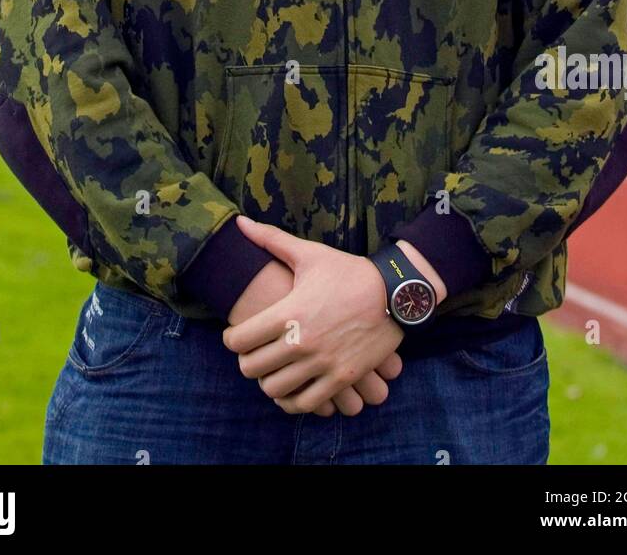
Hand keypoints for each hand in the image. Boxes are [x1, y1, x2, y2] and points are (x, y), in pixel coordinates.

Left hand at [222, 216, 405, 415]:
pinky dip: (292, 401)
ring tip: (272, 370)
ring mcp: (322, 363)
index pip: (238, 340)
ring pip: (274, 390)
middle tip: (253, 353)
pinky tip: (291, 389)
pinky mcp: (342, 378)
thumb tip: (240, 222)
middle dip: (247, 361)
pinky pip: (305, 404)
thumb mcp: (309, 254)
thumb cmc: (348, 272)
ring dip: (268, 382)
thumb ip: (271, 240)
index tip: (236, 334)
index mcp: (289, 312)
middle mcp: (301, 341)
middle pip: (251, 369)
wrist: (394, 292)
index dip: (231, 338)